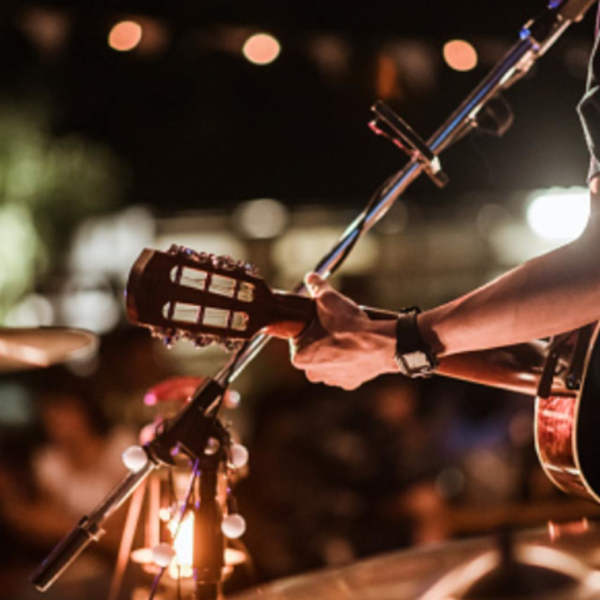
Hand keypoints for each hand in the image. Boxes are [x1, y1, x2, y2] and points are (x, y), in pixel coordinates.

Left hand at [290, 273, 398, 389]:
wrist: (380, 344)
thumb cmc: (349, 325)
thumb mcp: (328, 299)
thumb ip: (316, 287)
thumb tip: (311, 277)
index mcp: (299, 357)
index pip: (298, 338)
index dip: (310, 326)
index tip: (320, 320)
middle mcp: (313, 373)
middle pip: (313, 351)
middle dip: (321, 339)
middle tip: (334, 326)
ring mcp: (332, 379)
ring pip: (329, 361)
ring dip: (335, 351)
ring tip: (347, 335)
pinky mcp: (350, 383)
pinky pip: (346, 369)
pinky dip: (350, 360)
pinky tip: (357, 348)